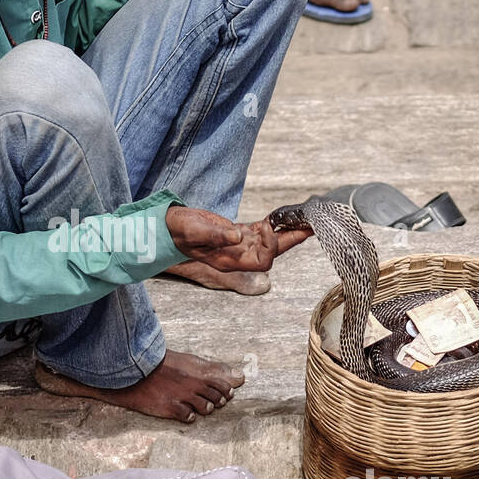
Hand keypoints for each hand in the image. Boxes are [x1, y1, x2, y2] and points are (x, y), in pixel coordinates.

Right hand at [165, 205, 310, 271]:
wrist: (168, 227)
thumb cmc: (179, 231)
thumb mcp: (195, 231)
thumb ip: (216, 235)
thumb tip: (239, 236)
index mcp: (229, 260)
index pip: (262, 260)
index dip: (272, 246)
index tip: (269, 228)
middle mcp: (237, 256)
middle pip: (272, 252)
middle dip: (292, 239)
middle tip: (310, 226)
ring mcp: (238, 246)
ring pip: (269, 242)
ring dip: (286, 232)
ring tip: (303, 220)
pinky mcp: (235, 234)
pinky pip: (259, 233)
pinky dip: (271, 225)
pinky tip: (281, 218)